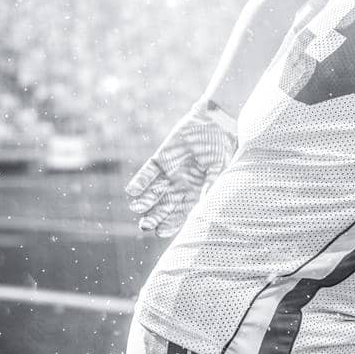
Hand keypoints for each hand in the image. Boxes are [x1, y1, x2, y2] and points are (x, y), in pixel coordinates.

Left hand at [125, 101, 236, 236]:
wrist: (214, 121)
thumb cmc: (222, 146)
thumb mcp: (219, 167)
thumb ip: (210, 184)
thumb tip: (203, 202)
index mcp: (197, 190)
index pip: (182, 212)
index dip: (171, 223)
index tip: (160, 233)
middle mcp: (181, 184)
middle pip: (164, 206)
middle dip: (154, 217)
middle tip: (145, 225)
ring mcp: (170, 172)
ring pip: (153, 192)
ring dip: (144, 201)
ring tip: (137, 208)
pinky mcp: (161, 159)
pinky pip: (147, 173)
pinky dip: (139, 182)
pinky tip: (132, 191)